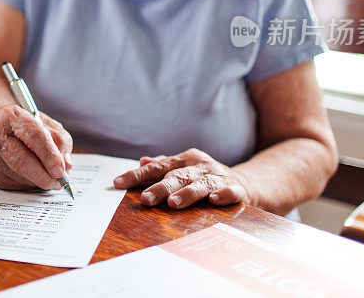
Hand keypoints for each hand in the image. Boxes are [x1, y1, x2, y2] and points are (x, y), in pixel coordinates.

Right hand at [0, 104, 72, 190]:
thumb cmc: (26, 126)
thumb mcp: (47, 125)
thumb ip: (60, 142)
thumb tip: (66, 166)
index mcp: (13, 116)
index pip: (34, 137)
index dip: (50, 155)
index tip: (61, 170)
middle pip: (22, 162)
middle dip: (44, 176)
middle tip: (58, 183)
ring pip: (20, 177)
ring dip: (38, 181)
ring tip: (47, 176)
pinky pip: (14, 185)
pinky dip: (29, 184)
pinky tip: (32, 175)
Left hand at [113, 149, 250, 209]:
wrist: (246, 183)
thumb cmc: (205, 177)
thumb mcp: (183, 169)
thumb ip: (162, 166)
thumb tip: (141, 161)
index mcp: (183, 160)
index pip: (156, 167)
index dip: (136, 176)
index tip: (118, 184)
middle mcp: (198, 166)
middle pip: (176, 176)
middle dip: (160, 188)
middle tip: (145, 200)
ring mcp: (217, 176)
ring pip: (201, 184)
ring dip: (188, 193)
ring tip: (174, 203)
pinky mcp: (237, 188)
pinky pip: (230, 191)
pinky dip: (223, 194)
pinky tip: (215, 199)